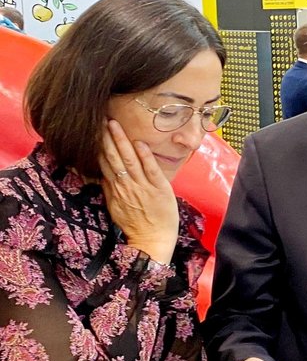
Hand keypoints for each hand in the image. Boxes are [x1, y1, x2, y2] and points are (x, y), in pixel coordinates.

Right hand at [98, 119, 178, 263]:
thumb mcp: (116, 206)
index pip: (104, 163)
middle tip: (101, 120)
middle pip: (113, 159)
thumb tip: (99, 173)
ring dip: (122, 142)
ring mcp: (142, 187)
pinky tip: (140, 143)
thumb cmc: (135, 224)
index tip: (93, 130)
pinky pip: (151, 170)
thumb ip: (109, 188)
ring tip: (114, 125)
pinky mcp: (159, 190)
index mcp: (115, 190)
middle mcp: (126, 186)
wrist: (152, 241)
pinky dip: (145, 156)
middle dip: (106, 139)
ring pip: (129, 161)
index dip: (98, 146)